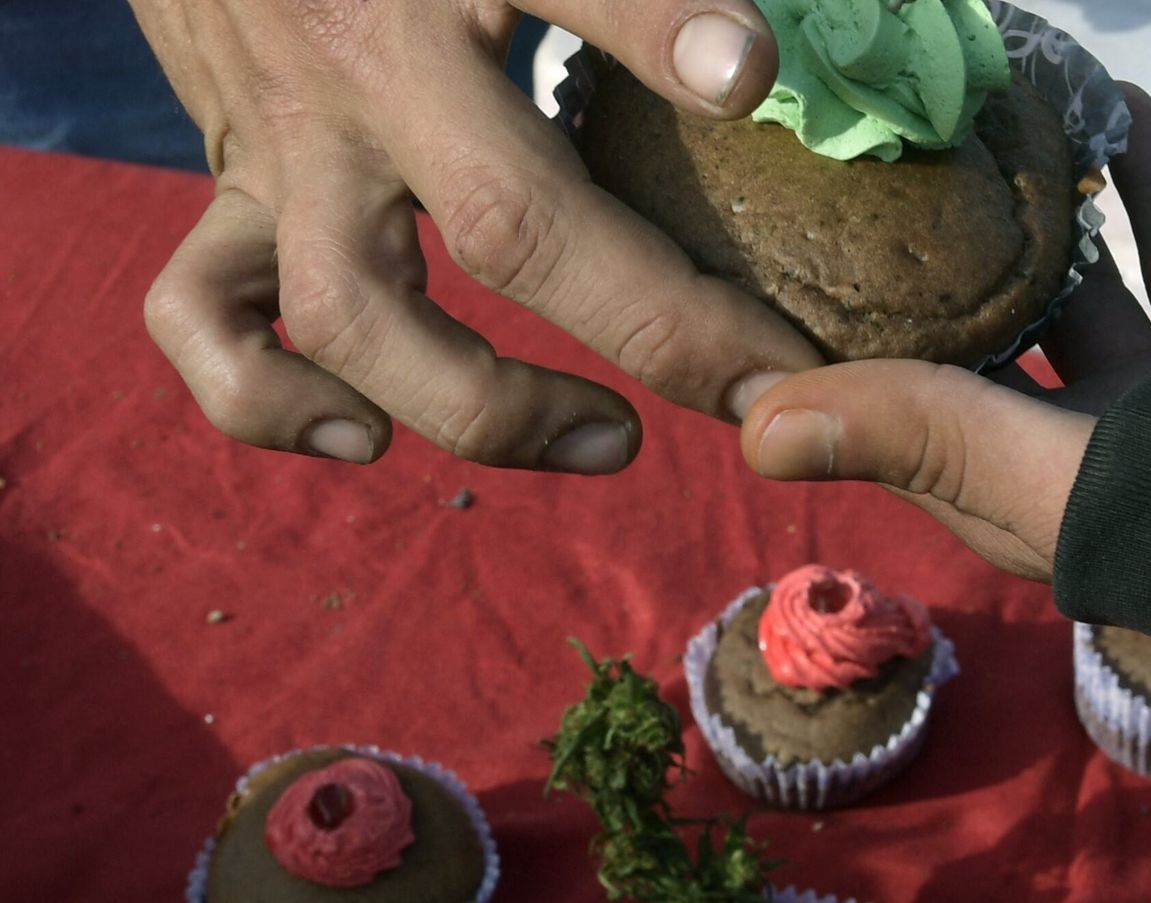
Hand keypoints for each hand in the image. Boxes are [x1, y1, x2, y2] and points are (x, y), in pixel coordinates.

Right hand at [129, 0, 822, 470]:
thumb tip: (745, 69)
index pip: (589, 2)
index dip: (693, 53)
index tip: (775, 128)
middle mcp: (365, 74)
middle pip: (508, 228)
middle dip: (651, 326)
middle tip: (752, 386)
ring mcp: (285, 148)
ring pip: (352, 316)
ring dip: (482, 408)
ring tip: (607, 439)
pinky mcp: (229, 193)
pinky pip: (202, 319)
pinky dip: (273, 400)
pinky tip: (362, 432)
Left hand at [738, 84, 1150, 579]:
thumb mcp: (1024, 474)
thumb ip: (907, 435)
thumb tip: (750, 425)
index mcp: (987, 484)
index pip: (882, 403)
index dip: (832, 340)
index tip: (787, 250)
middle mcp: (1054, 449)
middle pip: (976, 335)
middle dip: (938, 260)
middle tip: (885, 167)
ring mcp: (1145, 406)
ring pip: (1081, 287)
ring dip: (1045, 213)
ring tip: (991, 127)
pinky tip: (1116, 114)